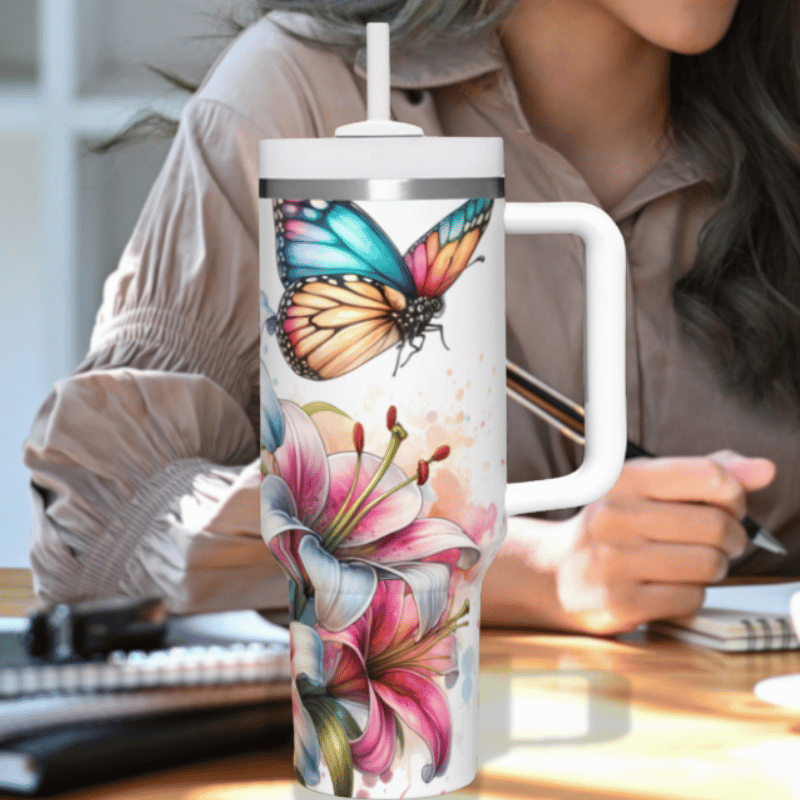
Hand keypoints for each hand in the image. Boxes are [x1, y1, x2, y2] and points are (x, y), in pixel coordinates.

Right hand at [548, 450, 775, 634]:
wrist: (556, 573)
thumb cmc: (612, 528)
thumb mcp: (647, 489)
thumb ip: (704, 475)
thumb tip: (763, 470)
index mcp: (623, 479)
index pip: (708, 475)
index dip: (734, 494)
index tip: (728, 505)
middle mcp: (614, 515)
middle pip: (715, 525)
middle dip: (731, 537)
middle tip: (719, 541)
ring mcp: (613, 561)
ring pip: (708, 564)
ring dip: (714, 567)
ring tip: (694, 563)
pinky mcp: (618, 602)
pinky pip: (690, 598)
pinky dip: (692, 593)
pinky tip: (671, 584)